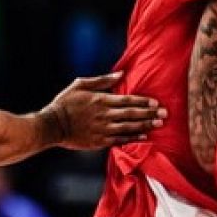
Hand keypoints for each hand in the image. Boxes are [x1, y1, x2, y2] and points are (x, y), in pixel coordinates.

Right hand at [44, 72, 165, 149]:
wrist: (52, 125)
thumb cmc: (65, 103)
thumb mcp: (80, 85)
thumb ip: (102, 80)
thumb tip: (121, 74)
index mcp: (100, 100)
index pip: (127, 100)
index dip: (143, 101)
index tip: (156, 102)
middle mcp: (104, 115)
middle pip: (132, 114)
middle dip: (149, 114)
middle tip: (164, 114)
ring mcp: (102, 129)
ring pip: (129, 127)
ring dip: (145, 125)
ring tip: (159, 124)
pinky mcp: (99, 141)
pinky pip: (120, 140)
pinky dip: (133, 138)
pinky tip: (144, 137)